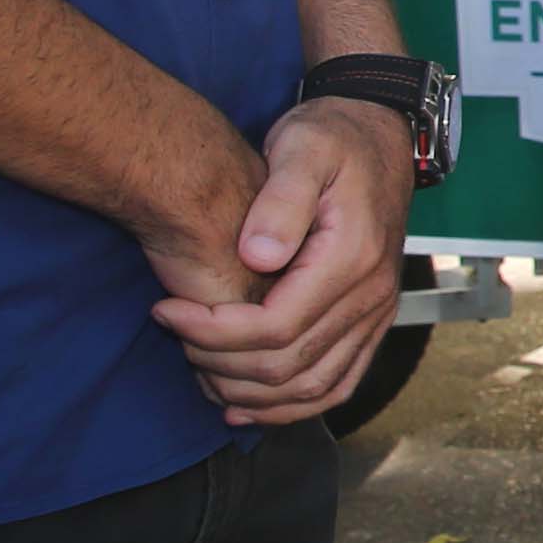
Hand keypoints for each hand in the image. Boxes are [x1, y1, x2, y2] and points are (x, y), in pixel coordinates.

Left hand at [155, 94, 417, 424]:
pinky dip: (290, 407)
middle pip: (289, 367)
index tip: (165, 309)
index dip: (212, 333)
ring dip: (250, 394)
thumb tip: (256, 256)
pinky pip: (336, 385)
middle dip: (219, 362)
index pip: (275, 328)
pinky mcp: (371, 323)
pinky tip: (245, 405)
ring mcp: (376, 314)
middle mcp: (372, 296)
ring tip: (199, 371)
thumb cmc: (332, 138)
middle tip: (174, 332)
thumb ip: (281, 199)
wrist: (378, 136)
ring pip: (313, 388)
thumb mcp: (303, 146)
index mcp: (352, 258)